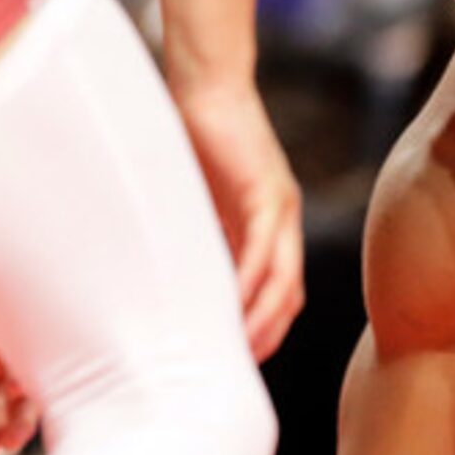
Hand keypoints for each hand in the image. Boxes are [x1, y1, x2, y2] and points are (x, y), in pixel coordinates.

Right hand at [174, 77, 304, 360]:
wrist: (205, 84)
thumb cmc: (188, 136)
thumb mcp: (192, 200)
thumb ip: (193, 235)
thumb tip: (165, 279)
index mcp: (267, 228)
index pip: (277, 294)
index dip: (263, 331)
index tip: (236, 361)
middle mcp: (283, 223)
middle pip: (289, 298)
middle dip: (267, 338)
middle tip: (237, 370)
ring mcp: (281, 209)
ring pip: (283, 281)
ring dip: (263, 320)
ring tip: (236, 351)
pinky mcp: (268, 192)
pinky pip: (265, 250)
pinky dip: (251, 283)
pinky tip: (233, 307)